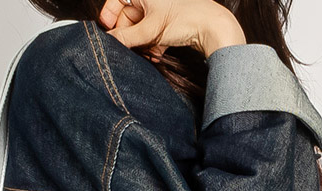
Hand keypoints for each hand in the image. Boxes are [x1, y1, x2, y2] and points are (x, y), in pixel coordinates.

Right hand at [98, 0, 245, 58]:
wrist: (212, 27)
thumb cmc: (185, 19)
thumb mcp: (150, 30)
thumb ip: (126, 37)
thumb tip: (109, 42)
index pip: (117, 1)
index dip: (110, 17)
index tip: (109, 32)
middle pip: (129, 17)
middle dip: (129, 36)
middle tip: (131, 50)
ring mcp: (161, 9)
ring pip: (141, 28)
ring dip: (141, 44)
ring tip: (147, 54)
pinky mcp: (169, 21)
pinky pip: (153, 33)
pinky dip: (152, 44)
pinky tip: (156, 54)